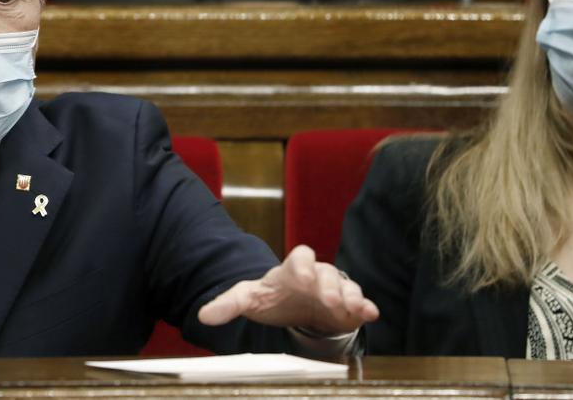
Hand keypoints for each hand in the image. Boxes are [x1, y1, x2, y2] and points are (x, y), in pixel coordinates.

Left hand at [197, 245, 378, 335]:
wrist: (292, 308)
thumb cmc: (272, 298)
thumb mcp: (249, 299)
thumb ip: (228, 304)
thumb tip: (203, 316)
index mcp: (292, 269)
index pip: (300, 256)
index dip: (303, 264)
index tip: (302, 277)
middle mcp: (317, 275)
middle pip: (327, 271)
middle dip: (329, 284)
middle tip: (328, 300)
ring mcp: (335, 289)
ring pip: (346, 286)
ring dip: (350, 295)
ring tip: (352, 308)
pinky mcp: (348, 307)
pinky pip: (360, 303)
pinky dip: (366, 307)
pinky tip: (370, 315)